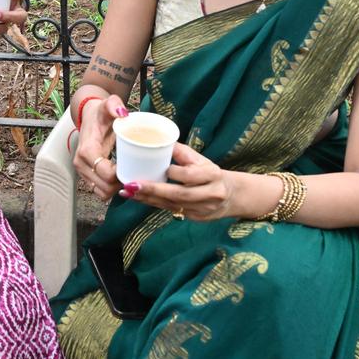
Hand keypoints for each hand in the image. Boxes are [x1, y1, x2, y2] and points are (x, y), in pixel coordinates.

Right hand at [73, 95, 126, 200]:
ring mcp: (82, 171)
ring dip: (116, 189)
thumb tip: (123, 113)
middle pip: (105, 187)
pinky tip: (121, 178)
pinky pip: (100, 191)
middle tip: (135, 173)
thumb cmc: (100, 113)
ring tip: (128, 176)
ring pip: (102, 192)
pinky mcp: (86, 176)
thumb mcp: (107, 104)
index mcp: (87, 150)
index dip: (121, 175)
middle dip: (121, 184)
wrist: (88, 117)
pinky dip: (111, 189)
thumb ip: (114, 104)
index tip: (133, 166)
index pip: (106, 174)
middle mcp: (81, 164)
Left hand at [118, 144, 239, 221]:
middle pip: (179, 193)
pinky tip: (138, 198)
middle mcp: (210, 194)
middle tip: (131, 184)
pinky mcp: (195, 218)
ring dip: (148, 198)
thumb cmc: (210, 173)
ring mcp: (203, 209)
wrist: (231, 196)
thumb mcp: (202, 159)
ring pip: (172, 204)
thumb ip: (182, 152)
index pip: (190, 175)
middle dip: (153, 190)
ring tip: (128, 191)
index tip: (162, 168)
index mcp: (213, 175)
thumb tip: (161, 141)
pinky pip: (171, 210)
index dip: (175, 172)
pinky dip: (153, 204)